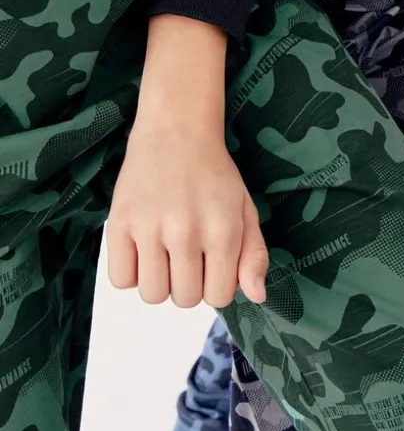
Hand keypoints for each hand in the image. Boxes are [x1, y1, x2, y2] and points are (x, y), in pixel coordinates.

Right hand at [108, 123, 268, 308]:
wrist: (176, 130)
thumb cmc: (214, 173)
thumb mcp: (245, 208)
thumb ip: (254, 255)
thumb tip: (257, 297)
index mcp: (222, 230)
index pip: (218, 297)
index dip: (216, 285)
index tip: (211, 264)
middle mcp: (186, 232)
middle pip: (184, 300)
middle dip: (188, 284)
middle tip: (188, 253)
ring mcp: (149, 228)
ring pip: (152, 295)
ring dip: (160, 281)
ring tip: (165, 252)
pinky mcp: (118, 223)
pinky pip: (121, 280)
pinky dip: (131, 272)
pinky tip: (143, 248)